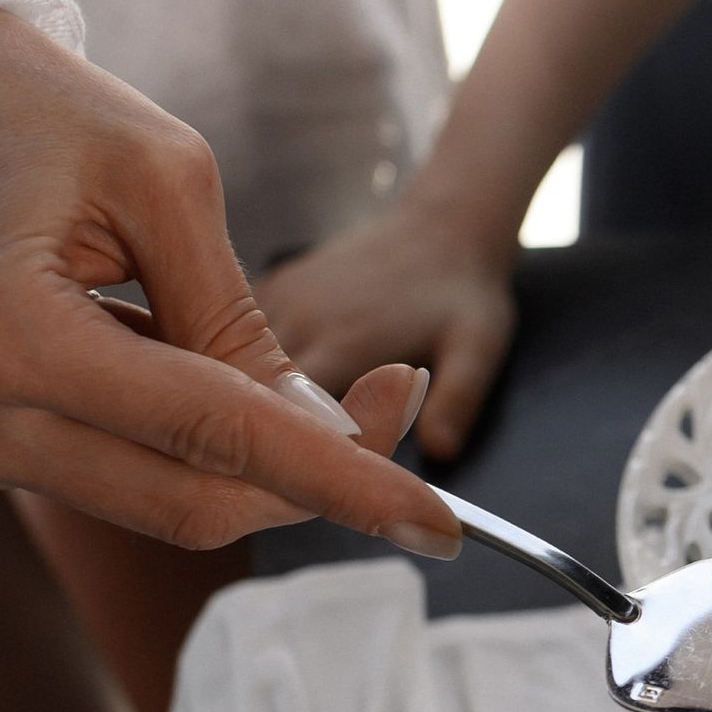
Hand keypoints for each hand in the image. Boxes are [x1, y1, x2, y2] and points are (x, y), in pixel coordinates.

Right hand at [0, 8, 457, 556]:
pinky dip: (190, 442)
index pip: (213, 439)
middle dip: (315, 479)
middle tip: (395, 402)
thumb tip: (327, 438)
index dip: (340, 484)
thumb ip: (242, 320)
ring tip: (289, 366)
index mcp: (8, 336)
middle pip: (193, 503)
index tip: (438, 523)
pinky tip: (193, 365)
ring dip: (255, 459)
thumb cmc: (27, 110)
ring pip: (163, 502)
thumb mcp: (164, 180)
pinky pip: (120, 476)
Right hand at [257, 193, 519, 463]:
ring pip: (234, 361)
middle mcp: (298, 318)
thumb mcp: (477, 347)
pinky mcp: (272, 286)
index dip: (290, 458)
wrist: (442, 229)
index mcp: (342, 342)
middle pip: (251, 395)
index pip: (289, 417)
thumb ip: (457, 401)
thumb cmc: (463, 293)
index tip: (299, 482)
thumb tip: (439, 451)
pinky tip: (257, 387)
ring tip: (264, 437)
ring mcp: (278, 298)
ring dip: (247, 398)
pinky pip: (234, 333)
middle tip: (283, 473)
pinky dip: (241, 361)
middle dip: (262, 435)